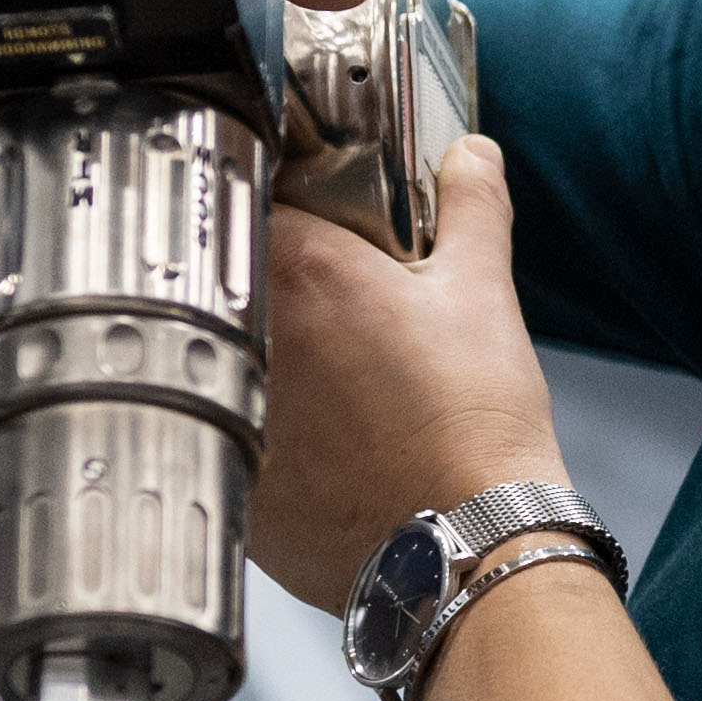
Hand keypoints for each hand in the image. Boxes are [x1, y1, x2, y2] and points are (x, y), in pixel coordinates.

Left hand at [253, 130, 564, 614]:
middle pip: (225, 283)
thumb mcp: (483, 291)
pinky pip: (232, 439)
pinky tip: (317, 449)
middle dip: (263, 288)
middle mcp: (247, 334)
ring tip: (325, 385)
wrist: (470, 543)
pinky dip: (263, 437)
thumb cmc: (474, 424)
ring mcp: (231, 410)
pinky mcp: (234, 481)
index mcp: (300, 268)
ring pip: (219, 364)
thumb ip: (471, 206)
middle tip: (323, 310)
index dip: (274, 204)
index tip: (297, 219)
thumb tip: (471, 157)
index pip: (249, 197)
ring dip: (256, 362)